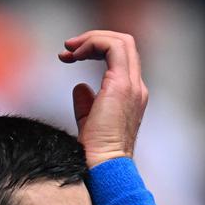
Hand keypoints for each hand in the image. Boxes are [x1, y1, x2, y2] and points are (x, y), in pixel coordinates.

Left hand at [58, 30, 148, 167]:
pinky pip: (112, 48)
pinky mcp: (121, 85)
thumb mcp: (89, 122)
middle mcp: (136, 87)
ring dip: (92, 39)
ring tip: (70, 49)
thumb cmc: (96, 152)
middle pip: (124, 44)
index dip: (96, 51)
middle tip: (68, 49)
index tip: (71, 57)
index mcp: (131, 94)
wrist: (104, 166)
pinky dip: (93, 44)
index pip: (120, 58)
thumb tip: (80, 88)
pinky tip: (75, 55)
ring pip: (121, 41)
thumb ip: (86, 103)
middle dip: (93, 39)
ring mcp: (132, 85)